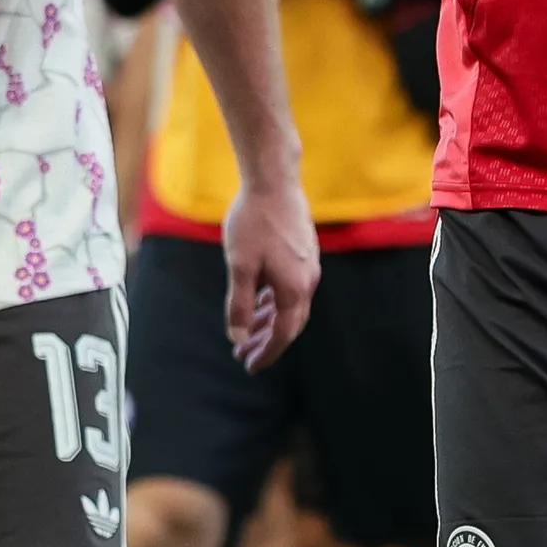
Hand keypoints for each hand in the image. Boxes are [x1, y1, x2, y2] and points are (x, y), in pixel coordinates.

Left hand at [218, 179, 321, 371]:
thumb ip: (240, 305)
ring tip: (246, 332)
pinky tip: (259, 301)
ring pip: (289, 305)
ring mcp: (307, 266)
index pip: (282, 334)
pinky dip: (274, 301)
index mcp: (294, 289)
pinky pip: (290, 288)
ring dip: (268, 321)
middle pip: (288, 323)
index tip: (249, 365)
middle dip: (266, 341)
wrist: (273, 181)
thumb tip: (238, 337)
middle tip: (242, 354)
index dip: (266, 353)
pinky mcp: (303, 253)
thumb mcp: (240, 266)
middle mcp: (307, 281)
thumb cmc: (253, 221)